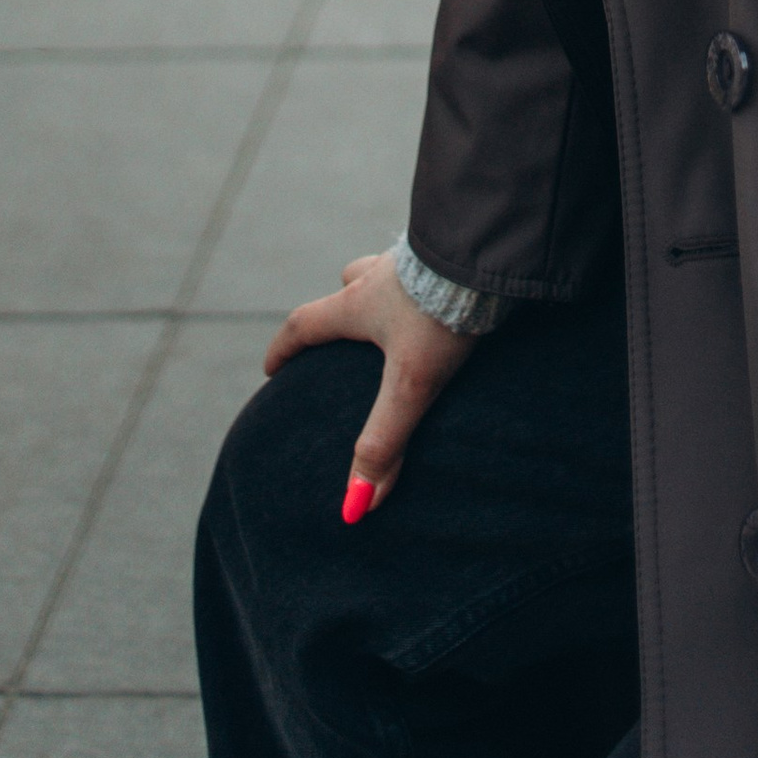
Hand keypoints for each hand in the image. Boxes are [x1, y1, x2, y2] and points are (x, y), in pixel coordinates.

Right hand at [264, 250, 475, 521]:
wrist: (487, 253)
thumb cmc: (441, 314)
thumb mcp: (410, 384)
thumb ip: (384, 440)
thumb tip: (355, 504)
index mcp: (358, 303)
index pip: (304, 324)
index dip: (284, 349)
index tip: (271, 369)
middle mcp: (381, 275)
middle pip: (347, 286)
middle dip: (340, 310)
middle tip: (342, 337)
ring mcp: (416, 258)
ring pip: (387, 271)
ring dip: (386, 291)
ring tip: (401, 317)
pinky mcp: (450, 254)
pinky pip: (427, 267)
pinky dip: (425, 284)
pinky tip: (448, 299)